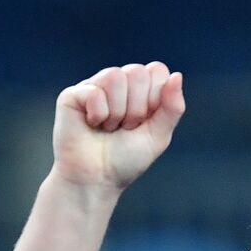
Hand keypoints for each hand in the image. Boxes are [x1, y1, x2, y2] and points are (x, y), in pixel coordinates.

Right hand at [51, 62, 185, 189]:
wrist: (97, 179)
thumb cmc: (127, 159)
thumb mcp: (159, 135)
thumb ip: (172, 107)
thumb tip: (177, 75)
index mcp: (140, 90)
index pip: (157, 71)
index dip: (156, 98)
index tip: (146, 121)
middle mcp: (117, 84)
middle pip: (137, 72)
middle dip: (137, 108)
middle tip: (126, 127)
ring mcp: (94, 86)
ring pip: (115, 76)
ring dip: (118, 112)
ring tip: (109, 128)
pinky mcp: (72, 95)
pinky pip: (95, 92)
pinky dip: (99, 114)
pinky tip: (92, 125)